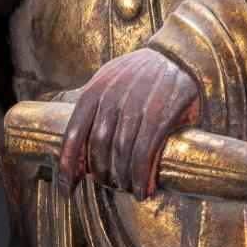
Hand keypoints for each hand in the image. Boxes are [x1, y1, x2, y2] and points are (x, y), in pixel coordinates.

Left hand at [57, 46, 200, 192]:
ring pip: (121, 152)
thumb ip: (91, 103)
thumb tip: (72, 136)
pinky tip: (143, 190)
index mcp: (94, 90)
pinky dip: (141, 176)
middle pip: (98, 147)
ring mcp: (137, 104)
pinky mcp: (162, 112)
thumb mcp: (109, 78)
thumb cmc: (142, 74)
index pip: (74, 133)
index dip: (67, 166)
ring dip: (123, 179)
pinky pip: (145, 151)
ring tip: (128, 189)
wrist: (180, 55)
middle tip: (109, 185)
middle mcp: (112, 96)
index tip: (66, 191)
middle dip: (101, 174)